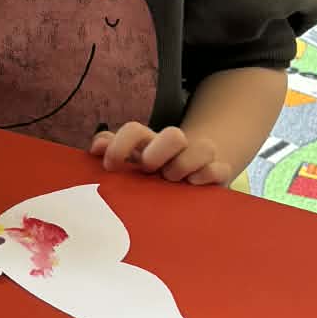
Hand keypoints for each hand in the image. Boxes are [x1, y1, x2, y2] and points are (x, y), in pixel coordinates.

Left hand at [90, 122, 230, 185]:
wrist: (189, 181)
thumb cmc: (150, 176)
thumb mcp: (130, 164)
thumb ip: (112, 151)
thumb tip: (96, 147)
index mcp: (149, 144)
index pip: (134, 131)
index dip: (121, 144)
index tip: (110, 165)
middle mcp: (175, 149)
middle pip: (174, 135)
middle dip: (159, 151)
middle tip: (147, 170)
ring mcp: (198, 161)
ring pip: (203, 148)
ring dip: (185, 165)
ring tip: (171, 181)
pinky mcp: (217, 175)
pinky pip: (219, 170)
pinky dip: (207, 176)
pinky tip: (193, 186)